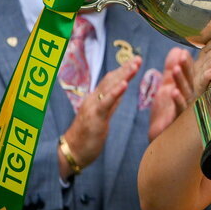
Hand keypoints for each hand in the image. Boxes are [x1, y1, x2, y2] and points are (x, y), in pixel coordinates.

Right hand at [60, 56, 141, 176]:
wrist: (72, 152)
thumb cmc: (87, 137)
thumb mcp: (103, 117)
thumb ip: (111, 104)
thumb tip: (121, 91)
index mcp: (95, 99)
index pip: (111, 81)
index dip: (122, 71)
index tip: (134, 61)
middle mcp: (93, 99)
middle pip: (111, 80)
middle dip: (125, 68)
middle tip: (138, 58)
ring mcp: (93, 106)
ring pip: (110, 87)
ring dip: (123, 75)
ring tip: (135, 65)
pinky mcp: (95, 116)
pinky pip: (107, 102)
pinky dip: (116, 92)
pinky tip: (125, 84)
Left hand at [148, 47, 193, 140]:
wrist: (160, 138)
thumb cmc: (166, 113)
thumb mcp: (167, 87)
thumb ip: (170, 70)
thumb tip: (177, 49)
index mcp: (188, 90)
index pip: (190, 74)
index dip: (187, 63)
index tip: (184, 52)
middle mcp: (191, 100)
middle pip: (191, 81)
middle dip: (187, 69)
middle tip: (183, 56)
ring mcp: (187, 111)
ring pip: (186, 93)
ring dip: (181, 80)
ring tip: (175, 68)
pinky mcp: (180, 121)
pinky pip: (180, 109)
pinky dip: (178, 100)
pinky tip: (173, 91)